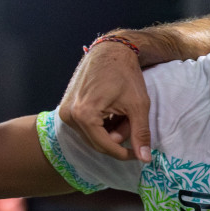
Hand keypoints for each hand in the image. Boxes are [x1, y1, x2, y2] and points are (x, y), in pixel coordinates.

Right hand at [58, 40, 151, 162]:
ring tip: (122, 112)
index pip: (105, 146)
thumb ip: (140, 134)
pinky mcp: (66, 108)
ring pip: (93, 136)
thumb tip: (145, 159)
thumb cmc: (125, 74)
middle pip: (98, 143)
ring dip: (111, 130)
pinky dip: (102, 124)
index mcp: (84, 115)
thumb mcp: (138, 106)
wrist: (111, 51)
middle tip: (131, 119)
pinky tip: (111, 110)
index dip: (125, 153)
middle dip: (118, 137)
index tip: (140, 155)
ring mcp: (65, 112)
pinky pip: (86, 127)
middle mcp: (69, 115)